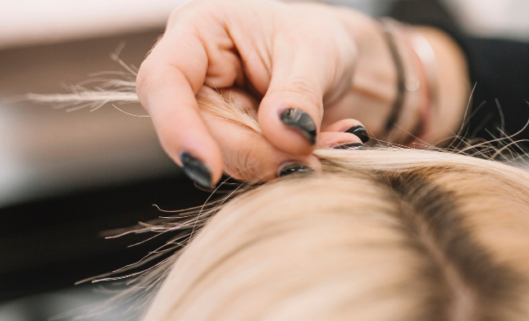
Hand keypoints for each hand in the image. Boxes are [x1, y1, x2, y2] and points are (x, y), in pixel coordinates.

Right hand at [137, 0, 468, 185]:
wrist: (352, 57)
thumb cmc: (329, 36)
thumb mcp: (318, 52)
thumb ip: (298, 94)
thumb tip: (285, 140)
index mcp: (200, 32)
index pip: (163, 83)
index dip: (176, 129)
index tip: (205, 169)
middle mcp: (199, 76)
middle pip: (199, 133)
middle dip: (257, 154)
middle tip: (315, 156)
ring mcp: (217, 112)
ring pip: (229, 159)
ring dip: (285, 163)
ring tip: (338, 142)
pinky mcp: (243, 140)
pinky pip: (259, 167)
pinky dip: (298, 166)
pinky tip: (334, 147)